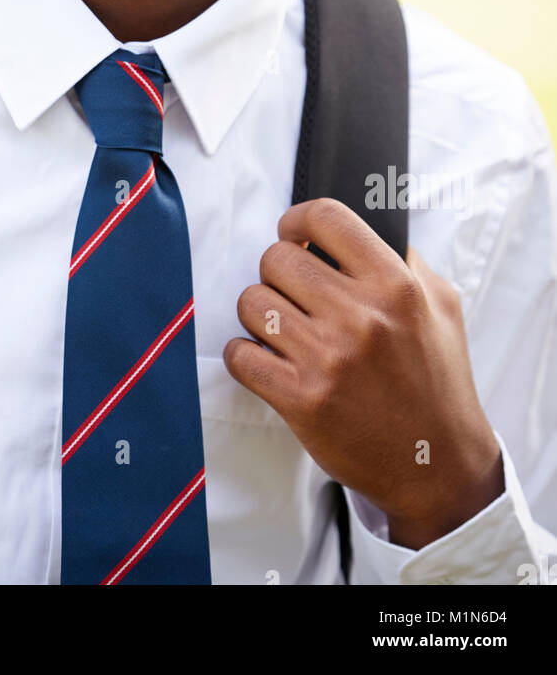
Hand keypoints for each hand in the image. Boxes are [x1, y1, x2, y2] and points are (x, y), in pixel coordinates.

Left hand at [223, 198, 503, 548]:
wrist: (436, 464)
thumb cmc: (437, 382)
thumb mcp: (441, 307)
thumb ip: (404, 260)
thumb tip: (356, 230)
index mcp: (396, 285)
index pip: (325, 217)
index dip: (298, 221)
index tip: (293, 234)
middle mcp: (360, 317)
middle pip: (276, 258)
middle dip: (278, 272)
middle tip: (291, 292)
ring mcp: (328, 359)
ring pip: (252, 302)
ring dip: (260, 313)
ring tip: (281, 327)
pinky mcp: (301, 399)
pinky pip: (240, 355)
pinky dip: (243, 354)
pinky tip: (265, 358)